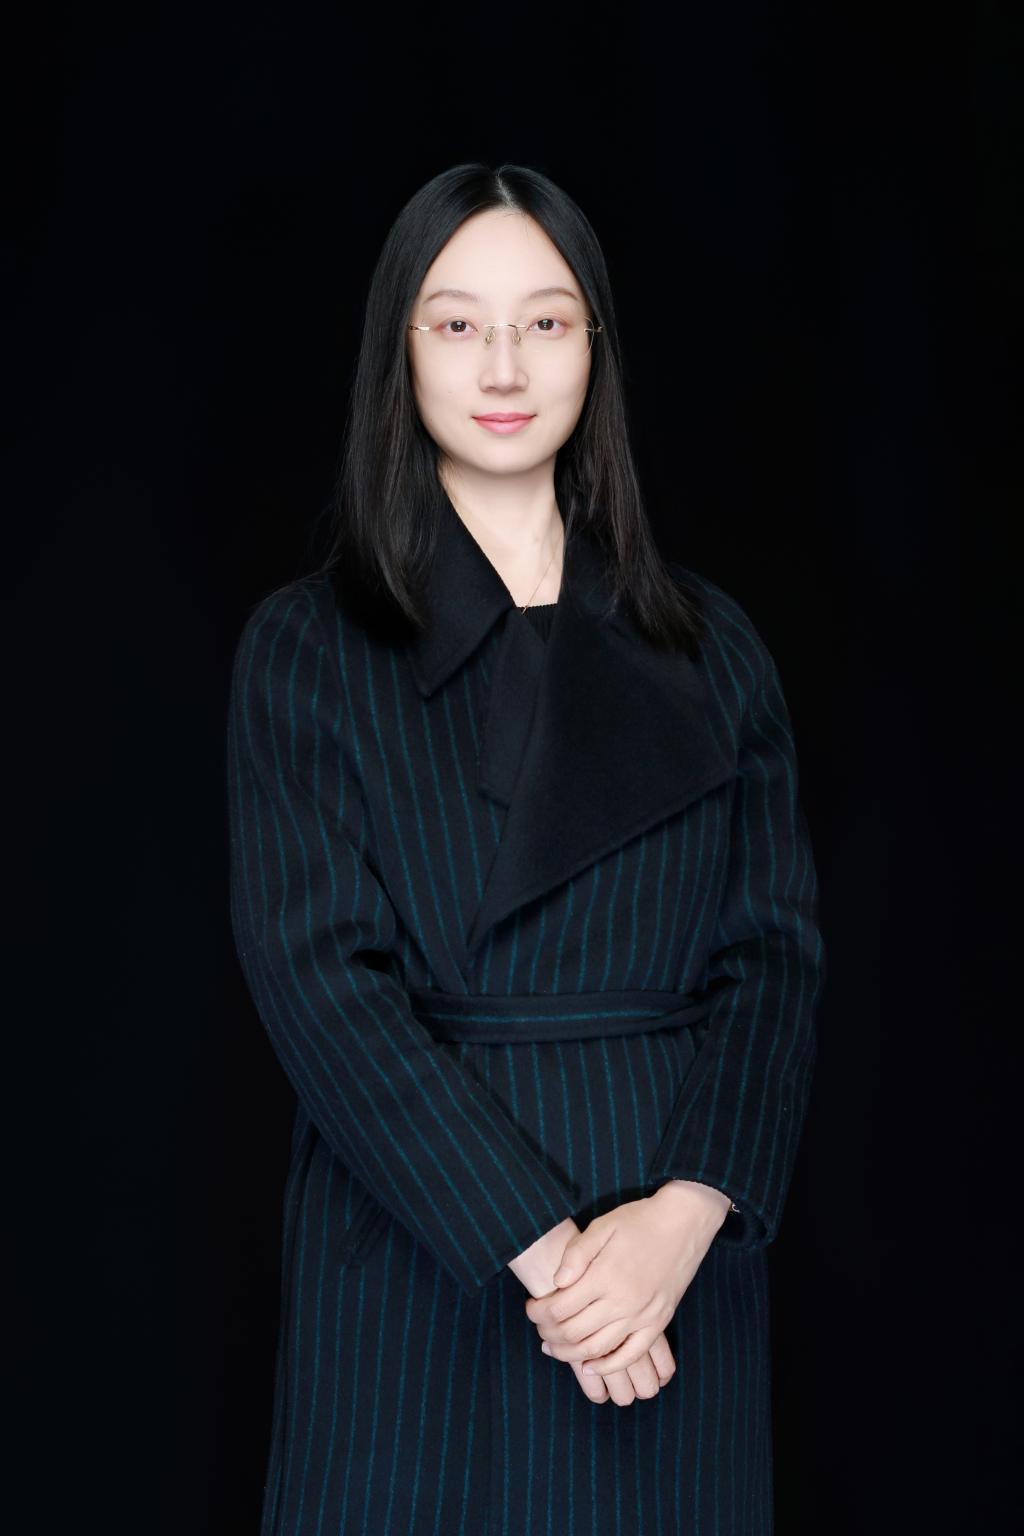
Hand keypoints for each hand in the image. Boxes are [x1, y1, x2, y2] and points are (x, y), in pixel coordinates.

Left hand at [509, 1215, 675, 1403]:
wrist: (683, 1223)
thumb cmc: (639, 1221)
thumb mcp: (602, 1226)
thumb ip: (576, 1253)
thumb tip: (556, 1281)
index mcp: (604, 1276)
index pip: (558, 1308)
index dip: (537, 1313)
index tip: (530, 1307)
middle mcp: (622, 1301)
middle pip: (573, 1332)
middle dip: (548, 1334)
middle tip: (539, 1327)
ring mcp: (641, 1316)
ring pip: (597, 1349)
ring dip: (569, 1354)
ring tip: (554, 1348)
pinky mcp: (658, 1323)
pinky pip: (630, 1355)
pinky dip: (608, 1367)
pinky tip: (590, 1367)